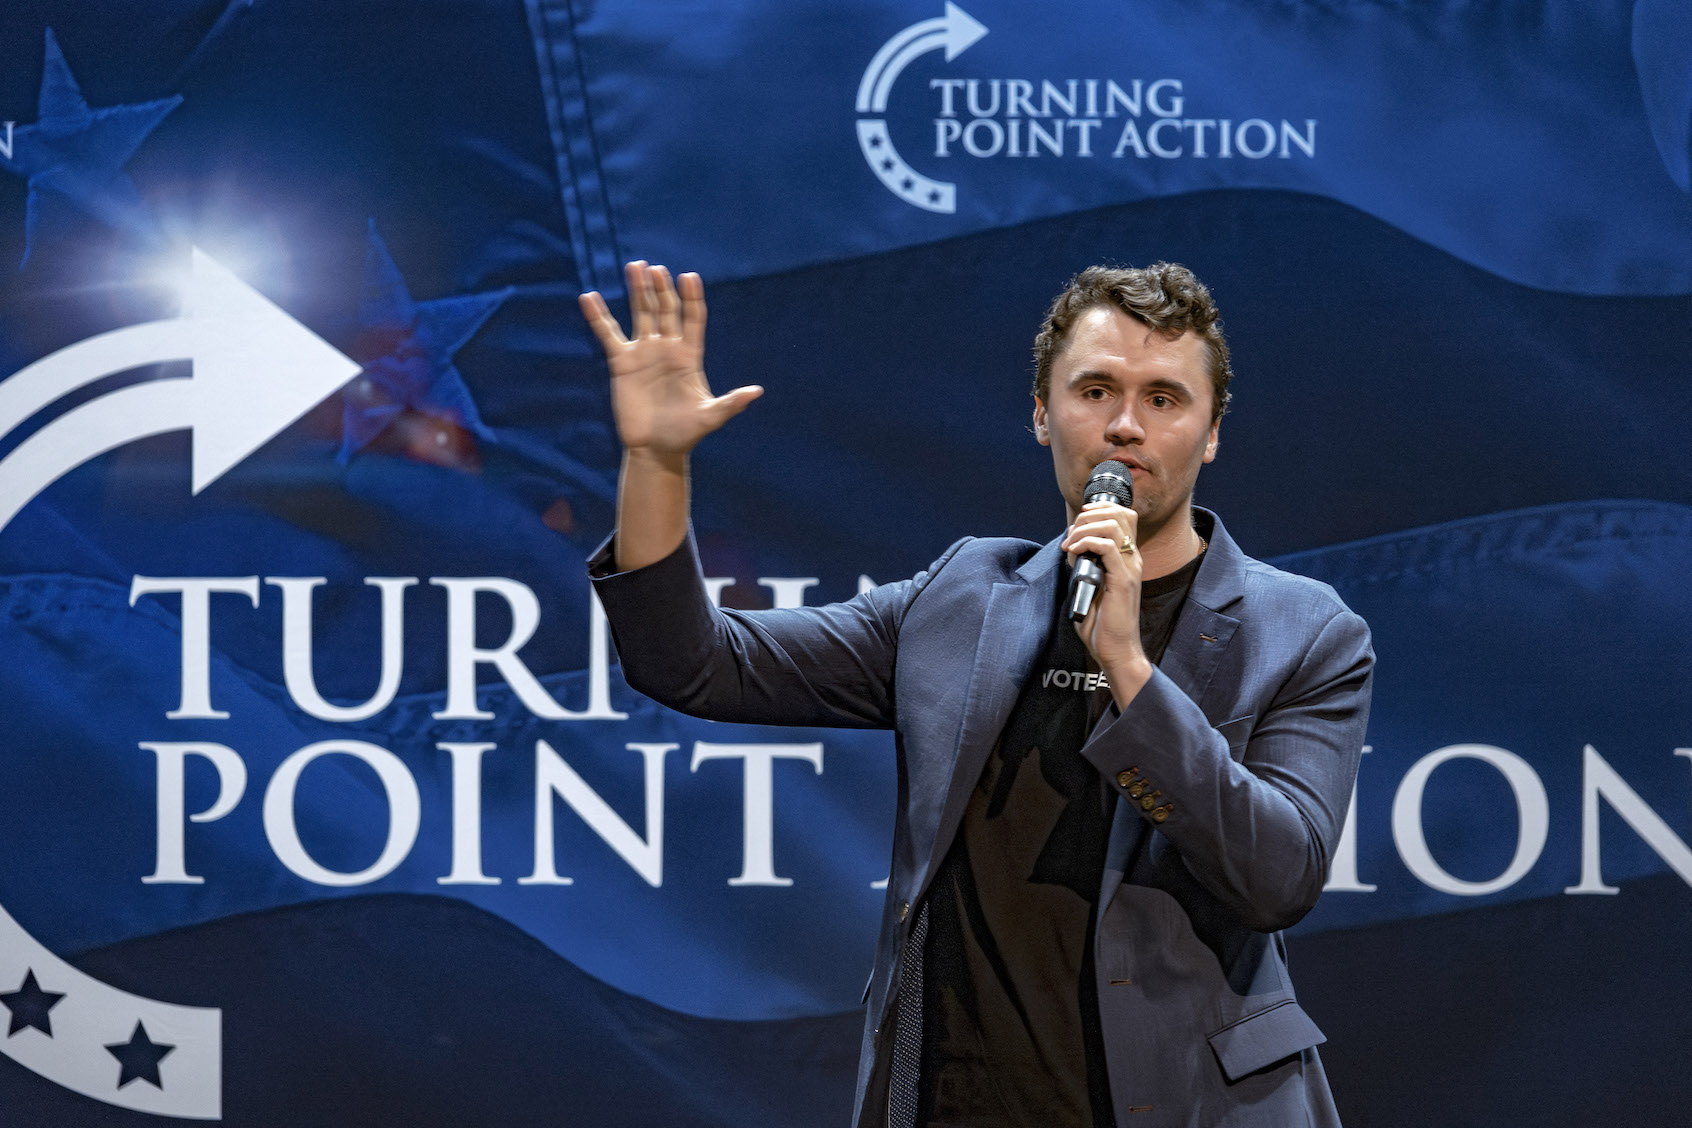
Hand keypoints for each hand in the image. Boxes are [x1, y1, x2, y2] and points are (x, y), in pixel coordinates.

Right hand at [579, 262, 762, 457]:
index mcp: (689, 356)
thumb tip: (756, 392)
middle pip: (666, 309)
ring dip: (638, 290)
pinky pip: (609, 334)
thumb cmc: (685, 433)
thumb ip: (731, 403)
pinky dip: (599, 316)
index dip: (692, 297)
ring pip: (641, 313)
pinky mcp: (622, 363)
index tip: (689, 276)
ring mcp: (644, 353)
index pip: (693, 318)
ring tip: (635, 266)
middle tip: (655, 267)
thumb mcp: (710, 417)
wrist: (656, 449)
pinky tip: (589, 297)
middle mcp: (667, 348)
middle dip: (662, 288)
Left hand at [1061, 501, 1154, 705]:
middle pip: (1120, 514)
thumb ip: (1084, 565)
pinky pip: (1107, 547)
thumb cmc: (1102, 624)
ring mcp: (1129, 569)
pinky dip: (1086, 542)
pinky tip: (1073, 553)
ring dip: (1085, 528)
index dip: (1101, 509)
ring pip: (1113, 526)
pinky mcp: (1122, 580)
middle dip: (1089, 515)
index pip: (1124, 517)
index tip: (1079, 518)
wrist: (1115, 650)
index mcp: (1126, 559)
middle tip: (1071, 534)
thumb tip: (1072, 548)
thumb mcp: (1089, 586)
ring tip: (1070, 544)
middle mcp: (1132, 559)